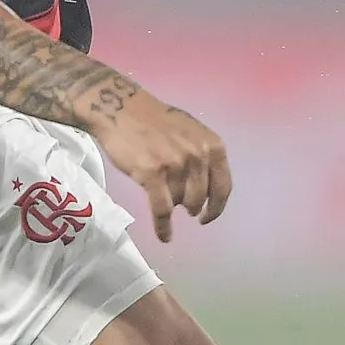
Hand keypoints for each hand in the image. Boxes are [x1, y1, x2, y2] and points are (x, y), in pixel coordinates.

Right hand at [90, 90, 232, 241]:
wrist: (120, 109)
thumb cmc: (154, 120)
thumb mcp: (190, 131)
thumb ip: (203, 155)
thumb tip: (207, 186)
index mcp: (212, 145)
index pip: (224, 187)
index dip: (217, 207)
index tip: (207, 217)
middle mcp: (198, 156)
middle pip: (200, 198)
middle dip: (191, 206)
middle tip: (183, 207)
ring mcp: (175, 165)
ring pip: (179, 202)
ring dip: (171, 204)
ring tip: (162, 194)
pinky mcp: (152, 174)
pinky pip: (162, 210)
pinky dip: (163, 227)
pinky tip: (165, 236)